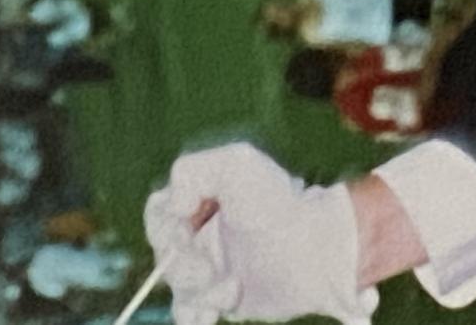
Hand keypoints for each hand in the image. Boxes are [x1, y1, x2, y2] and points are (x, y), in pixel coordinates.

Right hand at [143, 142, 377, 324]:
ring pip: (176, 286)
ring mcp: (209, 266)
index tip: (187, 230)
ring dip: (198, 291)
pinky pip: (187, 313)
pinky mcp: (219, 297)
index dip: (165, 225)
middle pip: (163, 253)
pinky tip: (216, 310)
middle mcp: (202, 232)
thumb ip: (192, 170)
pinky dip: (195, 314)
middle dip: (183, 265)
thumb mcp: (237, 165)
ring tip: (233, 287)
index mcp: (202, 199)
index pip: (158, 212)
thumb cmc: (280, 204)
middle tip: (210, 270)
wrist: (316, 251)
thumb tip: (173, 207)